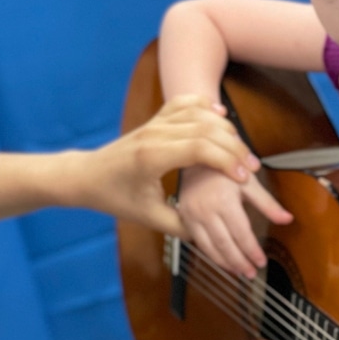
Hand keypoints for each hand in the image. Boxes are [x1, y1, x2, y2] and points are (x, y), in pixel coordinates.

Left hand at [85, 96, 260, 236]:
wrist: (87, 176)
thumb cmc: (115, 198)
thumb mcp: (148, 218)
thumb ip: (181, 226)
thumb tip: (211, 236)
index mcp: (151, 158)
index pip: (199, 148)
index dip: (226, 161)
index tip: (244, 178)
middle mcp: (154, 134)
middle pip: (205, 129)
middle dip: (234, 148)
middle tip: (251, 168)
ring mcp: (154, 124)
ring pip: (198, 113)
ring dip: (225, 129)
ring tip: (241, 149)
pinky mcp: (155, 120)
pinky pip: (184, 103)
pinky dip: (205, 106)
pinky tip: (220, 116)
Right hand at [178, 163, 291, 278]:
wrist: (195, 159)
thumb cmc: (224, 168)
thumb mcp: (250, 182)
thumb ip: (268, 203)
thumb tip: (287, 219)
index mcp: (224, 201)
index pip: (241, 233)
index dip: (252, 250)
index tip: (261, 261)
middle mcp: (206, 211)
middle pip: (225, 244)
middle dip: (239, 262)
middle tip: (251, 273)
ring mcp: (192, 216)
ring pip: (209, 248)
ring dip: (225, 263)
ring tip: (239, 272)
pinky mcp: (184, 219)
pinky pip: (198, 243)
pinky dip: (211, 255)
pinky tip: (223, 261)